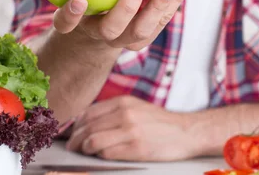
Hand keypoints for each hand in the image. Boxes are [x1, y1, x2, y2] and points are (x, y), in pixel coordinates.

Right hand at [52, 0, 192, 50]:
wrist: (101, 33)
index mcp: (79, 24)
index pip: (67, 24)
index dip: (72, 15)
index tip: (79, 0)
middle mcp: (104, 34)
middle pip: (113, 28)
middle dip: (126, 7)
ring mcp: (128, 37)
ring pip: (143, 29)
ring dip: (159, 5)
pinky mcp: (150, 32)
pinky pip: (164, 19)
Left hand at [65, 95, 196, 161]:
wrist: (185, 132)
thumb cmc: (159, 122)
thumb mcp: (135, 107)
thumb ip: (113, 111)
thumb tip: (87, 121)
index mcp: (123, 102)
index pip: (88, 113)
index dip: (76, 126)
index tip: (73, 134)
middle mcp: (125, 114)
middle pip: (87, 127)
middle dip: (75, 140)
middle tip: (72, 147)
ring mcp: (130, 131)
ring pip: (93, 141)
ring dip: (85, 149)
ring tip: (84, 153)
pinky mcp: (136, 148)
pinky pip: (107, 153)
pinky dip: (100, 156)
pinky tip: (102, 156)